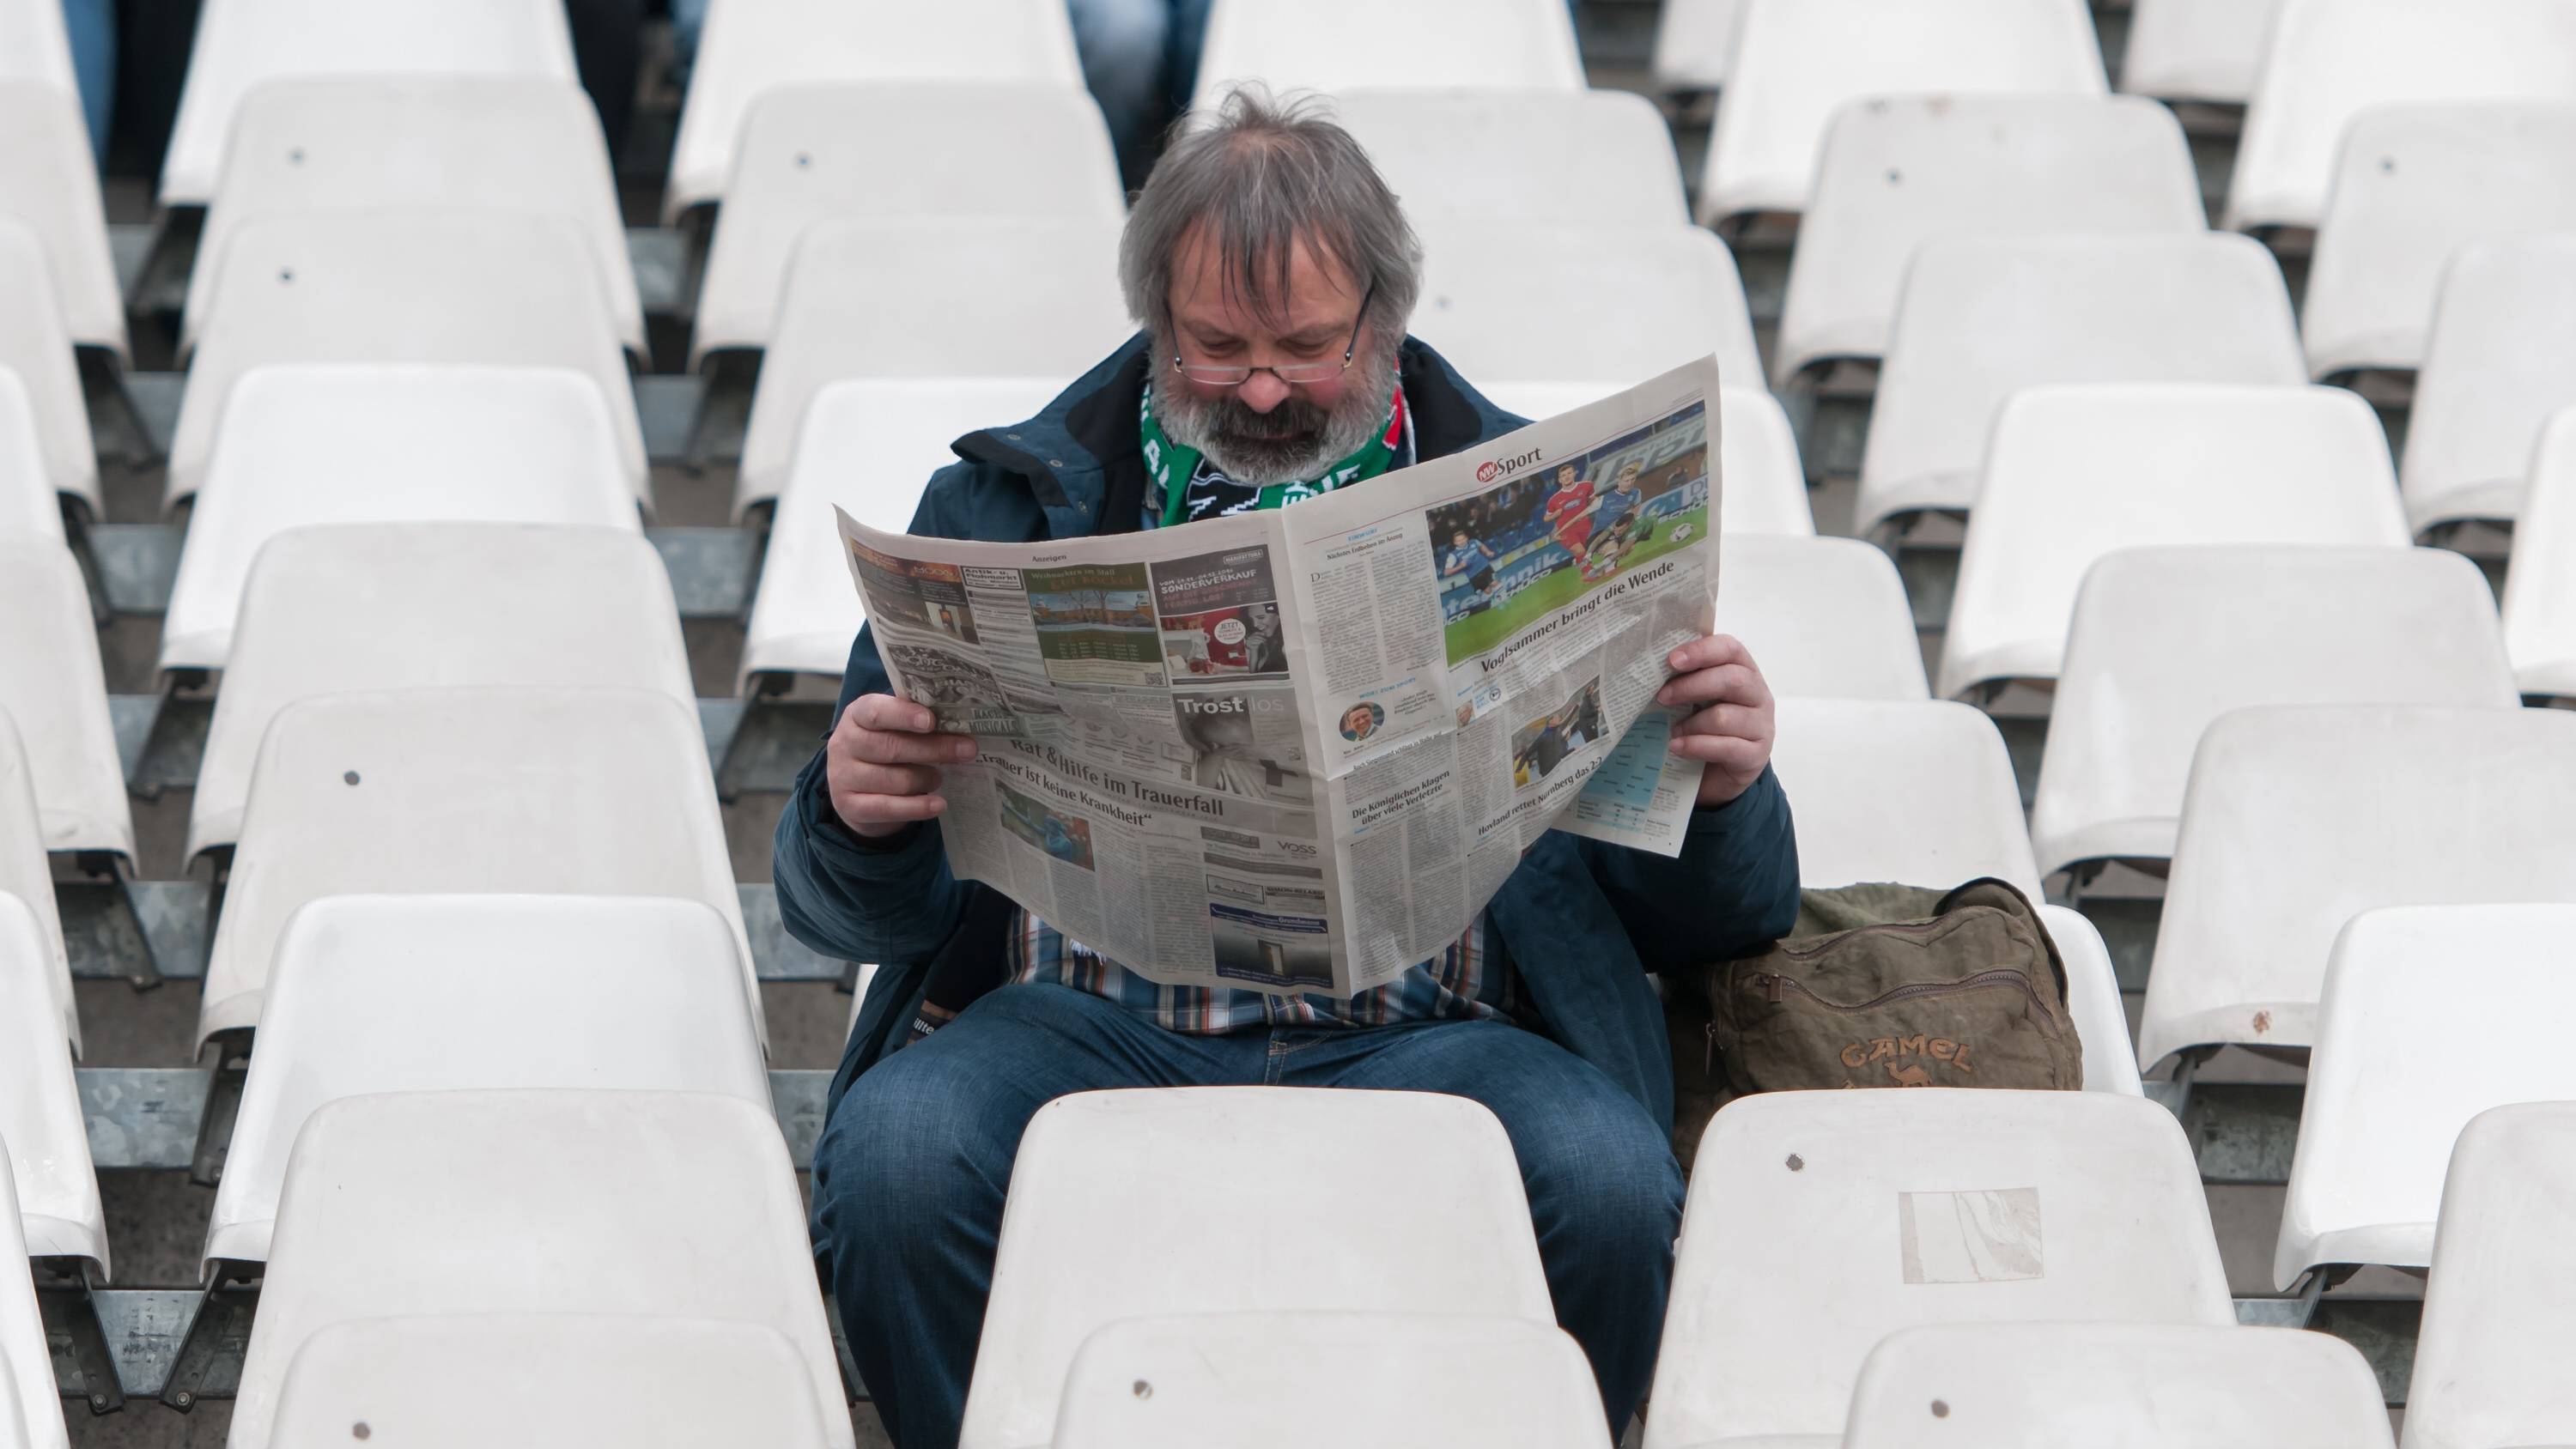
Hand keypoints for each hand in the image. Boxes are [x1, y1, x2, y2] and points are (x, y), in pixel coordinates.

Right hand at [826, 694, 976, 837]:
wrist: (855, 789)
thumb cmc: (883, 748)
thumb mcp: (893, 728)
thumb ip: (916, 720)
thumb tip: (958, 720)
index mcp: (856, 715)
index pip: (877, 711)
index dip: (904, 715)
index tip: (932, 721)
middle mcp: (844, 743)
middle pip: (893, 748)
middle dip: (935, 749)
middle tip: (967, 750)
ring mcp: (843, 776)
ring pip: (897, 780)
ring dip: (927, 778)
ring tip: (939, 777)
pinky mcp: (850, 807)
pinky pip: (890, 808)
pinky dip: (918, 807)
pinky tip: (939, 804)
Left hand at [1657, 634, 1775, 807]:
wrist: (1719, 773)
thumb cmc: (1705, 726)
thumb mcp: (1697, 698)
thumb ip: (1686, 679)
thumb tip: (1650, 668)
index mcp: (1744, 671)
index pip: (1730, 649)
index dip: (1701, 651)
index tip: (1671, 660)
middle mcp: (1759, 695)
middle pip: (1731, 680)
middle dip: (1691, 687)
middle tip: (1662, 697)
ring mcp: (1762, 726)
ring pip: (1724, 717)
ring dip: (1691, 724)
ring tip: (1672, 731)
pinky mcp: (1756, 755)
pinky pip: (1726, 747)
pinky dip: (1696, 746)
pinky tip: (1677, 746)